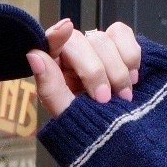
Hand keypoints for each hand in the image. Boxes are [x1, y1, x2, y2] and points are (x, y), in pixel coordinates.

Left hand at [26, 19, 140, 121]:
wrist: (121, 136)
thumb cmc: (89, 126)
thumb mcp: (67, 114)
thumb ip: (50, 86)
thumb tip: (34, 55)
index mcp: (54, 68)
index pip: (50, 41)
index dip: (57, 34)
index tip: (65, 30)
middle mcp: (74, 54)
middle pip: (81, 41)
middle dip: (96, 71)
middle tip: (104, 99)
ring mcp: (97, 49)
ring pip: (104, 39)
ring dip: (117, 70)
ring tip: (122, 96)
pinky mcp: (119, 46)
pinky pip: (123, 35)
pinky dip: (131, 56)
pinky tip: (133, 78)